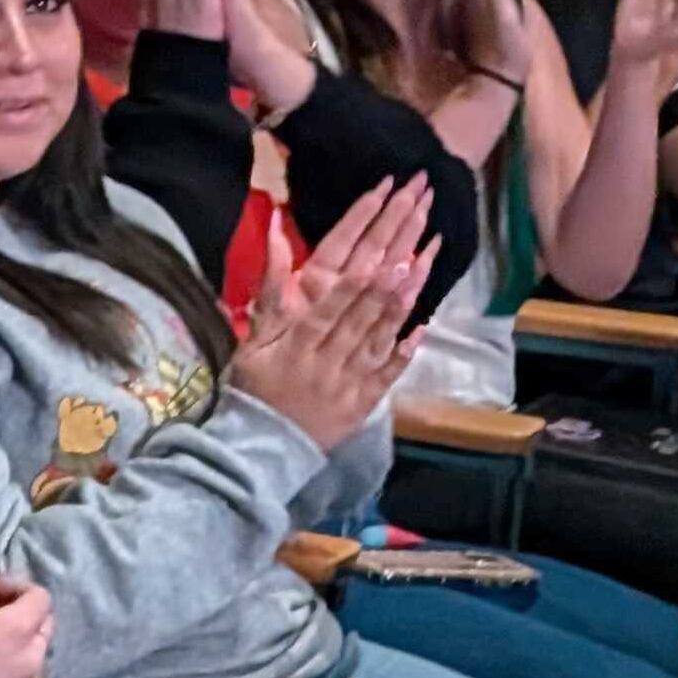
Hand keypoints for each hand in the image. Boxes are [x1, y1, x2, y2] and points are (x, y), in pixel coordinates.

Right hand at [227, 176, 433, 450]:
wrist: (260, 445)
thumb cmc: (253, 385)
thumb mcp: (252, 339)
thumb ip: (269, 291)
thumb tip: (277, 237)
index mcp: (299, 340)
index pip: (335, 299)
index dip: (362, 272)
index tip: (385, 247)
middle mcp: (330, 356)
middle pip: (365, 308)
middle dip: (392, 265)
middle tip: (416, 233)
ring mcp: (350, 379)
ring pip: (381, 335)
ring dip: (404, 300)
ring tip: (425, 265)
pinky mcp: (364, 401)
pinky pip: (388, 372)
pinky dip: (405, 350)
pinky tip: (425, 325)